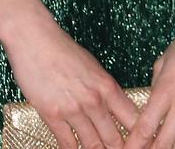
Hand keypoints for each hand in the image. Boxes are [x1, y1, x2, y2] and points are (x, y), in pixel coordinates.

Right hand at [4, 16, 138, 148]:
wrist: (35, 38)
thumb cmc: (63, 49)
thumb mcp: (92, 67)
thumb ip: (105, 90)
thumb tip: (115, 111)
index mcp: (107, 86)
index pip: (133, 121)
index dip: (139, 138)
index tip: (139, 145)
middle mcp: (94, 100)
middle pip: (115, 141)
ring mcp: (73, 109)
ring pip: (92, 146)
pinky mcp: (53, 115)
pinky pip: (68, 144)